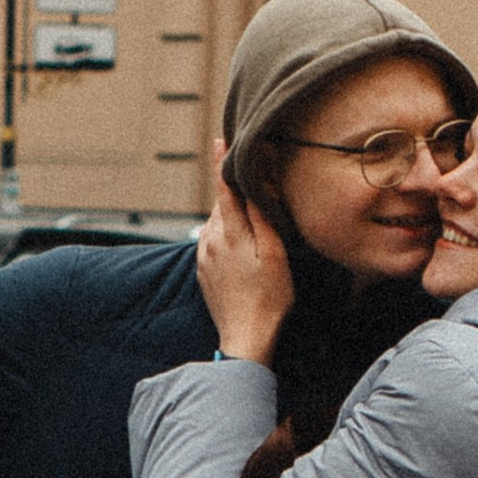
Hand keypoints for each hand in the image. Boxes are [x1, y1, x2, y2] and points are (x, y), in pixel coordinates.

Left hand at [195, 145, 293, 366]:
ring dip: (229, 215)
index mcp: (229, 233)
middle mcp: (210, 241)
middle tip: (248, 178)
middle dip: (231, 190)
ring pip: (216, 224)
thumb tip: (252, 187)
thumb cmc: (269, 298)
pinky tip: (241, 246)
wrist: (246, 337)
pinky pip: (212, 242)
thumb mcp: (274, 253)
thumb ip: (260, 217)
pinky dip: (224, 235)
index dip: (222, 163)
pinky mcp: (203, 272)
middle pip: (220, 205)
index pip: (224, 189)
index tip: (220, 140)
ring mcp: (204, 257)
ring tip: (249, 216)